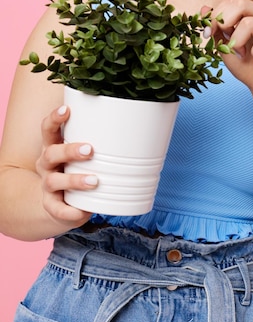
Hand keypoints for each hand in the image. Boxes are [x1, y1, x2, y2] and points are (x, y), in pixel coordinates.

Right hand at [36, 105, 94, 228]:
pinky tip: (81, 212)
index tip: (66, 109)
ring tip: (94, 181)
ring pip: (53, 180)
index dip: (55, 118)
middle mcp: (47, 165)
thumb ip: (99, 142)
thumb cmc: (77, 170)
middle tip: (90, 149)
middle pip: (50, 153)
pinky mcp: (51, 206)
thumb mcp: (82, 155)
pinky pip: (57, 209)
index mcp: (54, 147)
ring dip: (74, 180)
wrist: (59, 205)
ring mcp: (47, 186)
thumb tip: (136, 126)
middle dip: (69, 150)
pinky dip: (69, 211)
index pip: (48, 129)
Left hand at [209, 0, 252, 101]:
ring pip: (249, 23)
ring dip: (238, 42)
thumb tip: (203, 8)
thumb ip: (216, 28)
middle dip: (224, 23)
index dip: (216, 15)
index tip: (208, 33)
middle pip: (240, 4)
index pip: (232, 1)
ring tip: (242, 54)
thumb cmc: (246, 66)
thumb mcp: (224, 46)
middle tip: (226, 42)